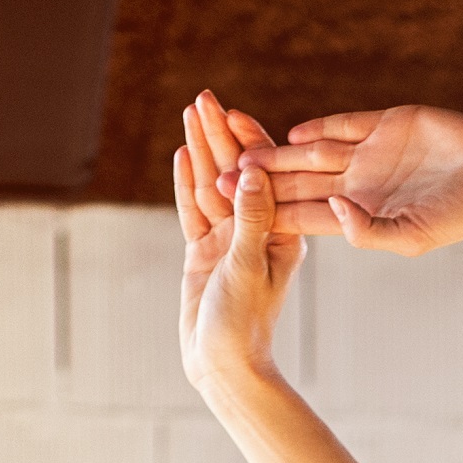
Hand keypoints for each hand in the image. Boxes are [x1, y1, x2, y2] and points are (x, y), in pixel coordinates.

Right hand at [174, 90, 307, 396]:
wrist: (224, 365)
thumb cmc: (243, 324)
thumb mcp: (247, 266)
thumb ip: (249, 220)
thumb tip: (250, 173)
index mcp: (281, 233)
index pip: (262, 177)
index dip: (247, 142)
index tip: (232, 111)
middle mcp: (257, 232)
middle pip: (235, 173)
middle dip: (220, 135)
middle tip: (203, 97)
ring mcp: (229, 241)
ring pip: (212, 186)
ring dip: (201, 150)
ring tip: (190, 112)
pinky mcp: (206, 253)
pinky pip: (195, 210)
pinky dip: (187, 183)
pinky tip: (182, 154)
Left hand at [250, 106, 462, 257]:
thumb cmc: (462, 215)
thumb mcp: (413, 236)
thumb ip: (368, 229)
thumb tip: (332, 211)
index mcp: (361, 214)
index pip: (304, 215)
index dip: (267, 212)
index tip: (232, 212)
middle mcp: (359, 185)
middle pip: (298, 183)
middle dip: (259, 181)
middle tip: (214, 178)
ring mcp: (371, 154)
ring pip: (312, 153)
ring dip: (277, 152)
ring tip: (238, 148)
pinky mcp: (386, 124)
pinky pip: (344, 124)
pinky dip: (319, 127)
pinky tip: (292, 132)